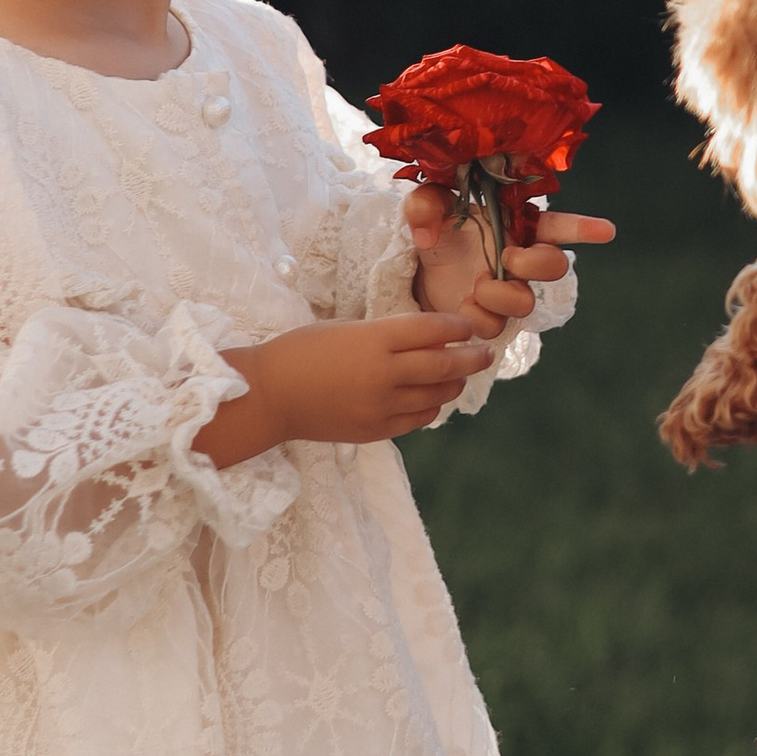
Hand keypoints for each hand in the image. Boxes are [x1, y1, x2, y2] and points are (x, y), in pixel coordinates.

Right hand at [196, 312, 494, 466]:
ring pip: (436, 395)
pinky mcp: (375, 430)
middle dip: (472, 358)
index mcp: (374, 340)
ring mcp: (380, 406)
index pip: (432, 329)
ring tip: (460, 375)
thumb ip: (388, 336)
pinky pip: (418, 419)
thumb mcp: (347, 330)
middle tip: (486, 353)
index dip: (457, 326)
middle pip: (444, 364)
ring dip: (454, 384)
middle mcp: (383, 373)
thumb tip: (432, 338)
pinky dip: (431, 406)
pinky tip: (432, 397)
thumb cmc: (303, 352)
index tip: (468, 325)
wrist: (270, 395)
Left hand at [404, 187, 615, 334]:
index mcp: (515, 226)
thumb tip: (428, 233)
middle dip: (536, 264)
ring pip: (526, 303)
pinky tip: (462, 305)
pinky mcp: (489, 318)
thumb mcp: (427, 205)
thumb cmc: (436, 230)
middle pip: (556, 267)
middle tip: (508, 258)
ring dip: (500, 295)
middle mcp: (519, 259)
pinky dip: (477, 317)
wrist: (417, 269)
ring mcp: (507, 291)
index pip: (558, 227)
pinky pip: (495, 326)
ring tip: (475, 286)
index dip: (583, 229)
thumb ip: (426, 205)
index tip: (607, 231)